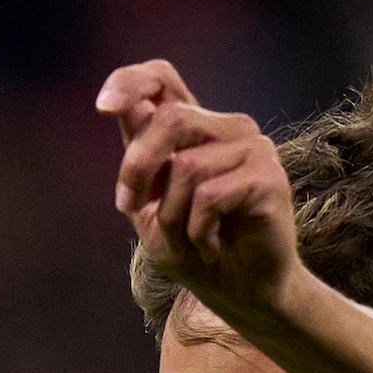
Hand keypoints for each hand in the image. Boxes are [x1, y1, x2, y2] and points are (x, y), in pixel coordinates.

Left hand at [100, 60, 299, 317]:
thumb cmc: (197, 251)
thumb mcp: (152, 210)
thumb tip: (122, 111)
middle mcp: (226, 129)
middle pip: (170, 119)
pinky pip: (210, 196)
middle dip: (138, 168)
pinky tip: (212, 247)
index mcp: (194, 129)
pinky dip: (199, 232)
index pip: (163, 79)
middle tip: (133, 209)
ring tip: (192, 240)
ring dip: (173, 216)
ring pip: (188, 166)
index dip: (131, 82)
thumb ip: (140, 166)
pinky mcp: (269, 178)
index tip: (103, 107)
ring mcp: (252, 149)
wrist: (243, 293)